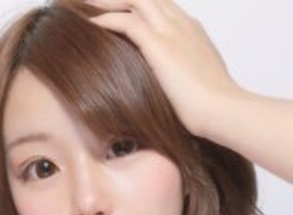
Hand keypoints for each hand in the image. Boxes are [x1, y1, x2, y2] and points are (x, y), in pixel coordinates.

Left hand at [86, 0, 241, 135]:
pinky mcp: (160, 46)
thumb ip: (178, 76)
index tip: (117, 10)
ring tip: (86, 4)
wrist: (222, 110)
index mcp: (191, 31)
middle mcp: (182, 24)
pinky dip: (106, 20)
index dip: (137, 6)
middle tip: (95, 1)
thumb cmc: (210, 108)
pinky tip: (90, 24)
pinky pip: (127, 22)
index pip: (161, 6)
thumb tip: (165, 90)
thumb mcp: (193, 83)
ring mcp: (172, 32)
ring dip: (108, 1)